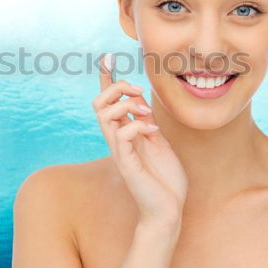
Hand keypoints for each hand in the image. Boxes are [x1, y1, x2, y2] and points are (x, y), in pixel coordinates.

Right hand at [92, 53, 187, 228]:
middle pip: (98, 102)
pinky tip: (154, 131)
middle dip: (115, 88)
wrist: (169, 209)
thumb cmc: (165, 178)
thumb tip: (138, 98)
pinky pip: (122, 135)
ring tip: (147, 113)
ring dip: (126, 105)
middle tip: (138, 91)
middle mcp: (117, 139)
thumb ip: (146, 120)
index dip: (106, 78)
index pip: (108, 101)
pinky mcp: (127, 163)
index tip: (107, 57)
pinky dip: (138, 126)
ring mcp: (120, 151)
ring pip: (104, 115)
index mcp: (124, 132)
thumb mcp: (157, 140)